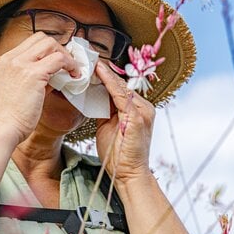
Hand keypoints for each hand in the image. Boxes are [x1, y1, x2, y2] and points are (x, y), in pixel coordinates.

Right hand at [0, 32, 78, 144]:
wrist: (0, 131)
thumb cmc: (7, 119)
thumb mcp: (15, 92)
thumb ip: (32, 79)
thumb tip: (54, 75)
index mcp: (2, 62)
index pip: (28, 44)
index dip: (47, 50)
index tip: (57, 61)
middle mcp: (9, 59)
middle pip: (40, 38)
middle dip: (57, 48)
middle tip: (67, 63)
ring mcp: (20, 65)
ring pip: (50, 44)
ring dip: (65, 55)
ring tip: (72, 69)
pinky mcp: (33, 74)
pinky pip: (59, 59)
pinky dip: (70, 65)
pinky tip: (74, 76)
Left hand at [94, 61, 154, 183]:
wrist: (128, 175)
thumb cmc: (117, 155)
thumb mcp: (109, 127)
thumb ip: (106, 110)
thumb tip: (94, 95)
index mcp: (139, 109)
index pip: (121, 88)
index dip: (106, 76)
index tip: (91, 65)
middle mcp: (144, 107)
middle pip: (122, 84)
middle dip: (105, 72)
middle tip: (88, 58)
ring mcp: (143, 112)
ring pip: (121, 87)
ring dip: (106, 74)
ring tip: (91, 62)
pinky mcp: (137, 117)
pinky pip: (121, 95)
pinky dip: (109, 83)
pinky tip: (99, 73)